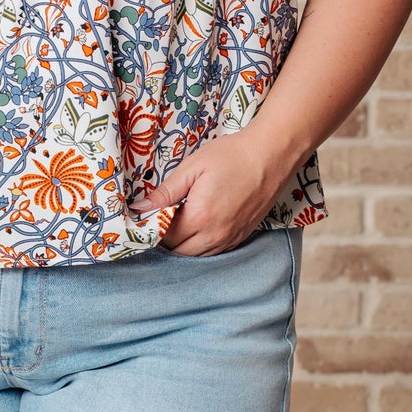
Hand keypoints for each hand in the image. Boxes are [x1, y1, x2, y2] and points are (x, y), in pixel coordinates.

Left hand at [131, 127, 293, 255]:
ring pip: (196, 256)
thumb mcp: (193, 168)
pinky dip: (200, 245)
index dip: (152, 228)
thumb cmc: (232, 156)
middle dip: (165, 239)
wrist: (272, 155)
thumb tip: (139, 210)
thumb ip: (164, 192)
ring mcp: (230, 239)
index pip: (164, 237)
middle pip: (178, 252)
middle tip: (160, 218)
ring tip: (178, 222)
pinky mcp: (241, 237)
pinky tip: (197, 227)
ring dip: (182, 244)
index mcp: (199, 217)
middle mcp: (215, 235)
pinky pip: (213, 252)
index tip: (146, 215)